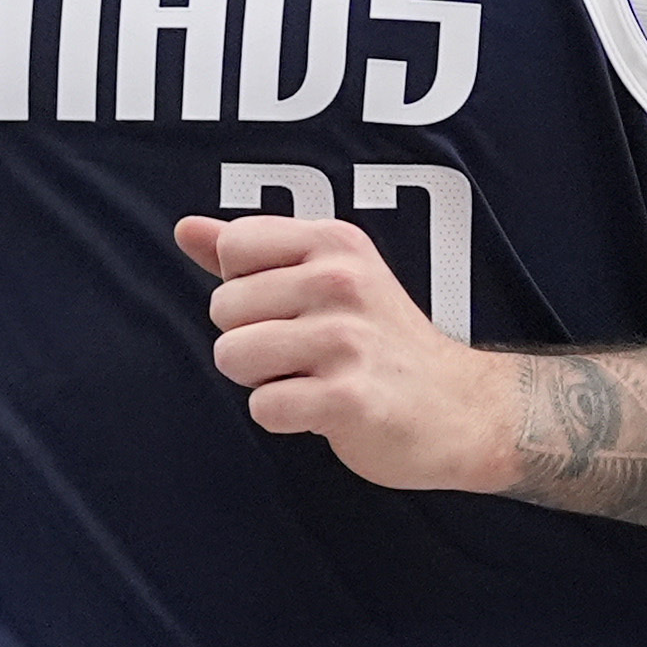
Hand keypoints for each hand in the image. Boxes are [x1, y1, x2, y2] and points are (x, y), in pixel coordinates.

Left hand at [173, 212, 511, 493]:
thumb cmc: (381, 341)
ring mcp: (346, 339)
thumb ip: (253, 252)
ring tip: (310, 379)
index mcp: (334, 243)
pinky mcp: (348, 398)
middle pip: (222, 308)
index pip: (232, 246)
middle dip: (251, 340)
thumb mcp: (328, 275)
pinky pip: (263, 407)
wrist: (462, 408)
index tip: (290, 307)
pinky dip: (282, 418)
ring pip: (233, 356)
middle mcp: (341, 281)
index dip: (245, 287)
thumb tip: (184, 228)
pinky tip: (320, 410)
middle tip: (306, 353)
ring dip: (262, 381)